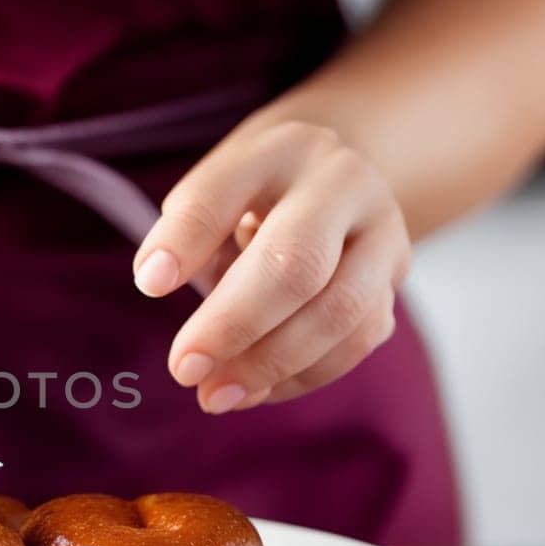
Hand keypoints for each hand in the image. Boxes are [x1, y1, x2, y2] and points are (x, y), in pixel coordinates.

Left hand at [133, 121, 411, 412]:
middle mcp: (343, 183)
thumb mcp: (217, 193)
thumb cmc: (256, 197)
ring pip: (340, 313)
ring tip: (214, 396)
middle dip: (234, 324)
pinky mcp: (394, 284)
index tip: (149, 284)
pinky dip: (300, 377)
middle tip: (183, 369)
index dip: (184, 240)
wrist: (337, 185)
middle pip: (297, 263)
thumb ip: (187, 232)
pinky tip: (253, 391)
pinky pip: (356, 343)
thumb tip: (157, 280)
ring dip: (270, 365)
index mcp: (282, 149)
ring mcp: (383, 234)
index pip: (224, 193)